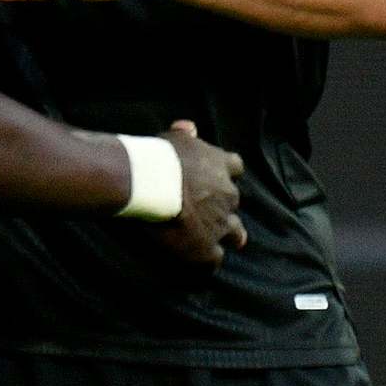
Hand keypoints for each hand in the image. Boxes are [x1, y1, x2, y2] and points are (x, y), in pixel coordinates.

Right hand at [156, 120, 248, 268]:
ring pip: (234, 233)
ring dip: (223, 234)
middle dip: (222, 206)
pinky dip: (205, 258)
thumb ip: (184, 134)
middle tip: (203, 209)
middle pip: (234, 202)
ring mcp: (221, 224)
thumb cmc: (158, 158)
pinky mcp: (207, 248)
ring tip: (208, 238)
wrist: (150, 184)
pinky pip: (214, 258)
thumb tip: (190, 127)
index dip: (225, 173)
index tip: (214, 176)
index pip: (235, 166)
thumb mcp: (171, 138)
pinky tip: (194, 258)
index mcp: (220, 166)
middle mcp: (228, 195)